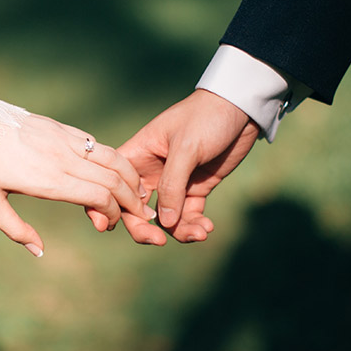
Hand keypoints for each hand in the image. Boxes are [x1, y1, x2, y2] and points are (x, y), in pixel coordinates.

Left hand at [0, 114, 156, 256]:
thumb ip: (15, 229)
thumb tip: (39, 252)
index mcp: (48, 180)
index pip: (99, 196)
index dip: (112, 213)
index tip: (107, 225)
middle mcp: (62, 158)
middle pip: (114, 178)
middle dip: (133, 200)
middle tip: (141, 214)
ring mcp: (64, 139)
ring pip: (112, 157)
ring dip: (131, 176)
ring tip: (139, 192)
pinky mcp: (61, 128)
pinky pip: (96, 144)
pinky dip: (114, 159)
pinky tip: (116, 171)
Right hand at [113, 89, 258, 244]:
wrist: (241, 108)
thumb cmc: (206, 118)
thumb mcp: (186, 148)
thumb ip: (172, 185)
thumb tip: (163, 223)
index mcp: (137, 155)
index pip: (114, 185)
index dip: (109, 206)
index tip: (113, 226)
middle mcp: (151, 172)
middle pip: (136, 209)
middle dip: (145, 229)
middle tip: (159, 242)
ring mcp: (174, 182)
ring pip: (165, 218)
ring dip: (179, 231)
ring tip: (199, 233)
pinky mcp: (196, 188)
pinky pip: (189, 215)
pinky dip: (195, 225)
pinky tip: (207, 228)